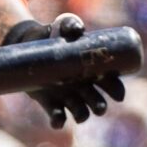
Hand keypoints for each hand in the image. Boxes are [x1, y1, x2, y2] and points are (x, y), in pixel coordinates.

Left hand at [2, 12, 126, 126]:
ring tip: (81, 116)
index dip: (116, 90)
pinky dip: (58, 121)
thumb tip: (77, 30)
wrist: (29, 43)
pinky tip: (57, 121)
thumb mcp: (63, 25)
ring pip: (80, 111)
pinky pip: (57, 116)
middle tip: (99, 107)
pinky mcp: (50, 101)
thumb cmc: (54, 34)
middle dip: (99, 105)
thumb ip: (71, 25)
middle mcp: (83, 86)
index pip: (111, 83)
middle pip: (97, 101)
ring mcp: (67, 96)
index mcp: (93, 70)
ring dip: (82, 115)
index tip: (118, 95)